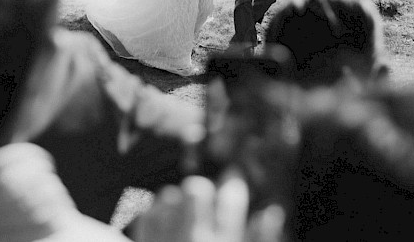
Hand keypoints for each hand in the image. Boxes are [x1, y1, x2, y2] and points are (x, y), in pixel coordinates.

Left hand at [133, 171, 251, 241]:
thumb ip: (259, 237)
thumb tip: (270, 213)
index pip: (232, 197)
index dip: (233, 181)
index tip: (231, 177)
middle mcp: (194, 239)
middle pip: (196, 189)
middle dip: (202, 192)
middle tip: (204, 204)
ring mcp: (165, 239)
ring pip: (169, 196)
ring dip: (176, 205)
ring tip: (182, 221)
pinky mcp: (144, 240)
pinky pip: (147, 211)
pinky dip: (156, 215)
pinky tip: (165, 227)